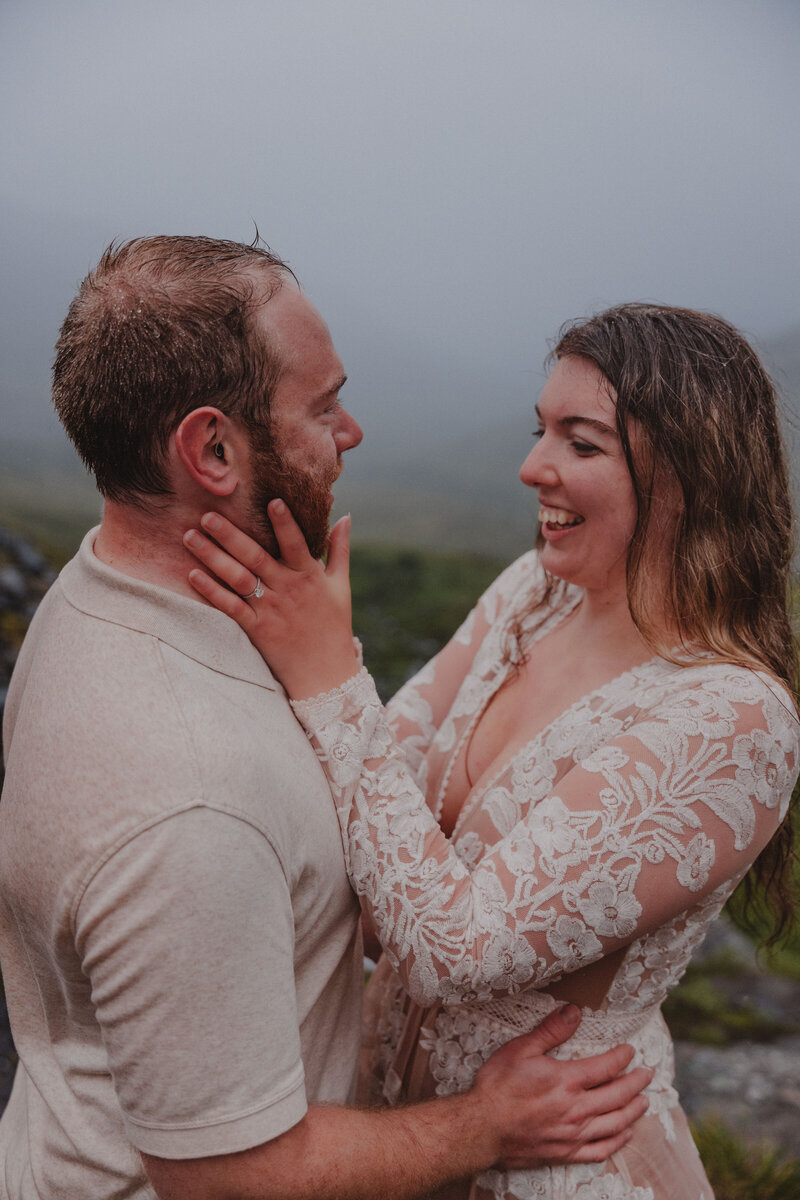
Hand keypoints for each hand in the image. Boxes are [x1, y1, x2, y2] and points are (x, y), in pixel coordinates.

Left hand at [183, 502, 359, 697]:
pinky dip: (212, 591)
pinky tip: (193, 574)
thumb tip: (344, 516)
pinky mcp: (256, 629)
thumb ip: (339, 549)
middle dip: (230, 535)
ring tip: (190, 537)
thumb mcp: (340, 585)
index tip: (272, 501)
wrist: (325, 674)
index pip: (296, 544)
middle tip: (208, 514)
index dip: (285, 524)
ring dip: (213, 557)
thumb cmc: (334, 625)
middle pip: (256, 557)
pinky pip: (230, 607)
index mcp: (309, 576)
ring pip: (238, 578)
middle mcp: (288, 590)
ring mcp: (270, 610)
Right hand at [470, 1005, 650, 1168]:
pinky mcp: (566, 1153)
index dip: (622, 1057)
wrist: (482, 1128)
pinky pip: (601, 1150)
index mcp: (567, 1080)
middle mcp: (576, 1108)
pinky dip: (618, 1141)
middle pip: (618, 1095)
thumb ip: (551, 1031)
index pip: (606, 1067)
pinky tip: (625, 1134)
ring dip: (633, 1111)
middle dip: (636, 1083)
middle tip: (647, 1074)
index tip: (630, 1051)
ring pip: (616, 1123)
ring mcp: (573, 1134)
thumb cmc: (498, 1086)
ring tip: (643, 1102)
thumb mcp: (521, 1049)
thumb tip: (574, 1012)